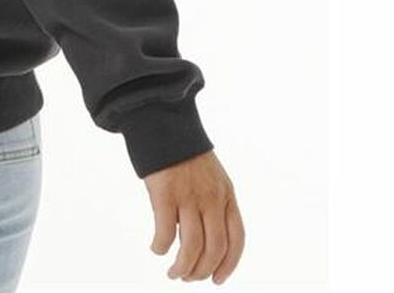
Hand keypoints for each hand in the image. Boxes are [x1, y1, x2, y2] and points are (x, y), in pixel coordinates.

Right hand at [145, 150, 243, 282]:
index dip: (228, 265)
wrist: (161, 117)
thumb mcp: (209, 174)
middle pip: (215, 248)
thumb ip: (211, 201)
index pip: (236, 239)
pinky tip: (156, 248)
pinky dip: (161, 247)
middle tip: (188, 277)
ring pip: (191, 246)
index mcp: (225, 194)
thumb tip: (201, 236)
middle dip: (202, 270)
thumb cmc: (181, 148)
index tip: (217, 280)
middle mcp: (211, 197)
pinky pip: (164, 232)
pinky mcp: (163, 192)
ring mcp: (188, 195)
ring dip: (183, 267)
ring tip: (173, 273)